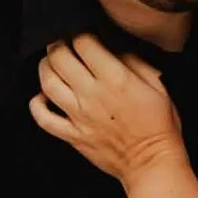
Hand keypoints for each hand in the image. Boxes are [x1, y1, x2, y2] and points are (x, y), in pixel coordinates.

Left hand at [31, 36, 182, 185]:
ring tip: (51, 63)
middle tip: (63, 44)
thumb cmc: (160, 126)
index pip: (84, 42)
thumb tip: (115, 48)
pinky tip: (42, 96)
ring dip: (45, 67)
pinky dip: (37, 105)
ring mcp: (79, 116)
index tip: (84, 35)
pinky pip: (43, 118)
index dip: (80, 33)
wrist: (152, 164)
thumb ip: (135, 62)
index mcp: (115, 78)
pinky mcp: (72, 135)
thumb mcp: (158, 85)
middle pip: (59, 58)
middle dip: (58, 45)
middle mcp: (92, 94)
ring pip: (47, 83)